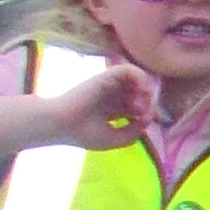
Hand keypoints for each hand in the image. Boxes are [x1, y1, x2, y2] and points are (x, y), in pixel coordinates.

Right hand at [0, 61, 153, 160]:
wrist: (61, 123)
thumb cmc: (83, 133)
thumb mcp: (114, 139)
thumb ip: (133, 132)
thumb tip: (148, 119)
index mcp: (112, 110)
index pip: (137, 106)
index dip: (146, 112)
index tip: (142, 121)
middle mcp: (113, 95)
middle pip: (140, 92)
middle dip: (148, 102)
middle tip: (141, 113)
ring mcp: (111, 85)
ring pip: (138, 80)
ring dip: (146, 91)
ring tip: (138, 104)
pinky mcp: (107, 76)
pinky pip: (131, 70)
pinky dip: (141, 78)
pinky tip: (139, 92)